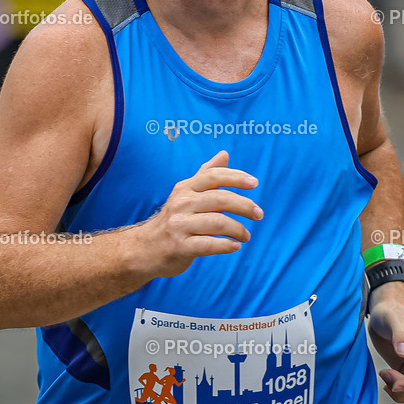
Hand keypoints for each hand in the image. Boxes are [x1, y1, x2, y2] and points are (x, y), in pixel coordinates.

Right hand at [138, 150, 262, 277]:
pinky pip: (209, 245)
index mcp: (185, 188)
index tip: (254, 183)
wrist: (145, 249)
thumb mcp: (186, 194)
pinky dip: (226, 245)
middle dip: (244, 205)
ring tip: (246, 235)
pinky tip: (235, 246)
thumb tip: (224, 154)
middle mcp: (181, 204)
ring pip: (218, 223)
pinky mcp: (180, 247)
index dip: (235, 177)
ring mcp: (180, 226)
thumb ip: (206, 175)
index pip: (213, 176)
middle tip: (259, 214)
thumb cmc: (174, 219)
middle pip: (220, 199)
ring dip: (238, 229)